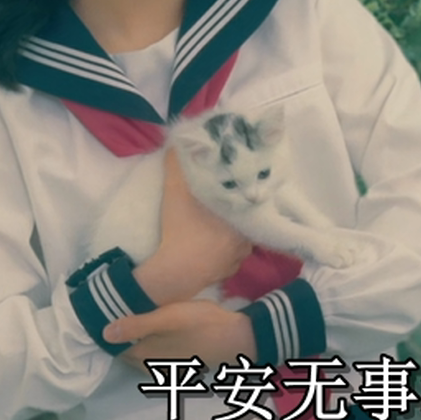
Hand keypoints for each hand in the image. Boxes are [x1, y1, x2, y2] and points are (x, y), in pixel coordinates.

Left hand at [105, 301, 256, 370]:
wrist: (235, 337)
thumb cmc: (200, 324)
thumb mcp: (167, 318)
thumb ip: (136, 325)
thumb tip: (103, 333)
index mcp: (144, 354)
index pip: (115, 346)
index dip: (109, 330)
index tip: (105, 310)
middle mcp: (151, 363)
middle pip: (127, 350)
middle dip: (121, 334)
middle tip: (118, 307)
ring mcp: (167, 364)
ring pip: (142, 351)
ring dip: (137, 337)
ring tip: (136, 313)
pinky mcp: (179, 360)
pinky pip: (156, 352)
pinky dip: (151, 341)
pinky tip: (158, 326)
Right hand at [134, 150, 252, 305]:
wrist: (172, 274)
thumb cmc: (179, 231)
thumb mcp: (175, 195)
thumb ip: (177, 168)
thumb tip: (176, 145)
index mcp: (239, 220)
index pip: (248, 206)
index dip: (241, 199)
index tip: (233, 192)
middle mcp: (244, 242)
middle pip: (244, 224)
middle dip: (234, 217)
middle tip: (221, 209)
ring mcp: (236, 261)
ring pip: (239, 243)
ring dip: (230, 236)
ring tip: (215, 228)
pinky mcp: (226, 275)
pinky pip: (230, 260)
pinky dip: (223, 254)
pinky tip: (209, 248)